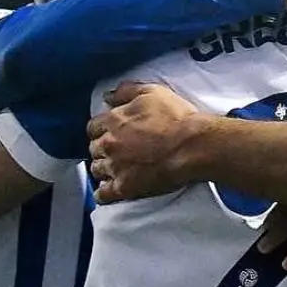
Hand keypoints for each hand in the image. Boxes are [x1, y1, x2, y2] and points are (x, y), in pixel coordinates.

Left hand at [88, 82, 201, 203]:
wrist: (193, 145)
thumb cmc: (177, 119)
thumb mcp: (154, 92)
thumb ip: (127, 91)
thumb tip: (107, 95)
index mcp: (114, 121)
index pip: (93, 126)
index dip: (101, 129)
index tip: (109, 131)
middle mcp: (109, 144)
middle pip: (94, 148)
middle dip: (103, 148)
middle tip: (117, 149)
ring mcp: (115, 167)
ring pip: (97, 170)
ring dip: (104, 168)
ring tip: (116, 167)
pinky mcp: (124, 187)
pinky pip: (103, 194)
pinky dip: (104, 192)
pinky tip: (110, 189)